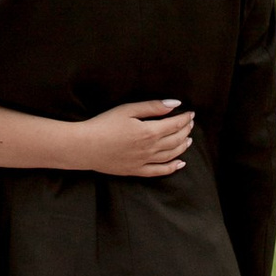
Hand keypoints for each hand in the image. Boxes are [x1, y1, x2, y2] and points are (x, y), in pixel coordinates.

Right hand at [76, 98, 194, 177]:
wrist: (85, 146)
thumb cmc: (103, 124)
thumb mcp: (128, 110)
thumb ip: (153, 107)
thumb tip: (175, 104)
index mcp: (149, 132)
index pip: (174, 124)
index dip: (185, 118)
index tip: (190, 113)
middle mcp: (150, 149)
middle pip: (175, 140)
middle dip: (185, 130)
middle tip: (190, 123)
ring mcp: (144, 161)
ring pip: (171, 155)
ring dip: (182, 146)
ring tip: (188, 139)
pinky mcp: (136, 170)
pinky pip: (159, 171)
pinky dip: (172, 167)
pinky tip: (180, 163)